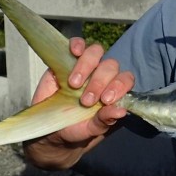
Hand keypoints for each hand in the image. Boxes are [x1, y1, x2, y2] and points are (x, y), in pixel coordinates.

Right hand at [24, 38, 134, 168]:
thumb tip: (121, 112)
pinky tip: (74, 51)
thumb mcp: (90, 130)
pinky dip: (78, 44)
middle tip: (86, 100)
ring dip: (87, 66)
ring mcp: (85, 67)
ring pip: (96, 52)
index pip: (125, 79)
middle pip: (110, 66)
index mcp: (113, 91)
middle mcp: (102, 77)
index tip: (106, 100)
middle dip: (100, 82)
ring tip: (74, 84)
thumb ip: (105, 121)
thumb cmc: (75, 130)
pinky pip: (77, 44)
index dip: (119, 86)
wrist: (49, 132)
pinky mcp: (67, 61)